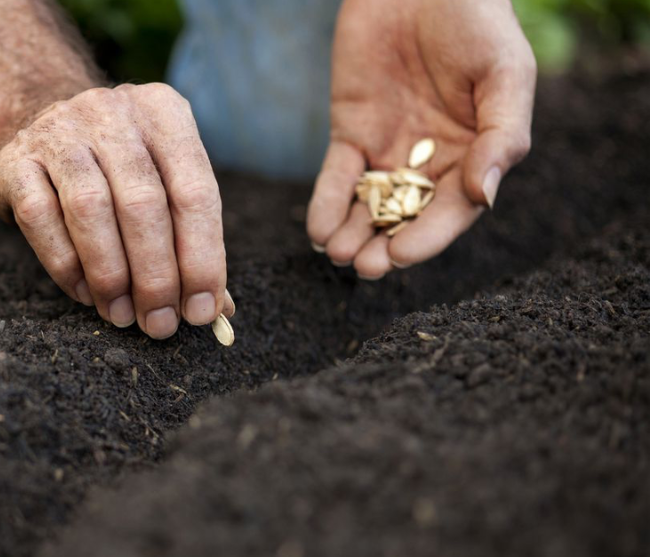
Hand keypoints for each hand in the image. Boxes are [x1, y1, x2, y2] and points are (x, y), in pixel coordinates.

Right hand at [0, 84, 232, 338]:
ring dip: (110, 275)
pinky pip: (40, 218)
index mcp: (163, 114)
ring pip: (90, 209)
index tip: (200, 311)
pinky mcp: (14, 160)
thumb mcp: (161, 180)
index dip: (202, 258)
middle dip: (155, 276)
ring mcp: (59, 132)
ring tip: (122, 315)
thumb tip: (217, 309)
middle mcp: (112, 114)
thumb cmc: (115, 167)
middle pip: (142, 203)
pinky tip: (84, 292)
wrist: (34, 118)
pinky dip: (65, 265)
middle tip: (159, 324)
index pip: (195, 191)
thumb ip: (191, 238)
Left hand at [307, 0, 536, 278]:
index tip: (401, 255)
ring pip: (369, 206)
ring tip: (338, 254)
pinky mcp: (351, 132)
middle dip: (385, 246)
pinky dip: (326, 204)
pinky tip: (318, 229)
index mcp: (476, 156)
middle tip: (364, 265)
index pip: (452, 211)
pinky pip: (338, 177)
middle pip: (407, 218)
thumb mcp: (504, 74)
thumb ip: (502, 135)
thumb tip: (485, 197)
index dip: (427, 237)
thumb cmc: (478, 22)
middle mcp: (432, 162)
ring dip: (353, 234)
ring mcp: (389, 150)